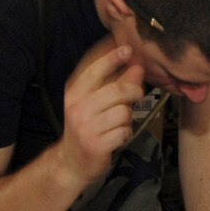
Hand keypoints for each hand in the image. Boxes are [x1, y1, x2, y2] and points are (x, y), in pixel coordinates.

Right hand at [56, 39, 144, 185]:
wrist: (72, 162)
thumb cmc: (87, 126)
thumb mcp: (94, 102)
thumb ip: (114, 83)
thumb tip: (135, 65)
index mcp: (74, 93)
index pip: (93, 70)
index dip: (111, 58)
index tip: (127, 49)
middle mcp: (78, 107)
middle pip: (116, 90)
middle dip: (133, 89)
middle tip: (137, 93)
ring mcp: (87, 127)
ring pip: (123, 111)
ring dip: (128, 116)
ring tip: (120, 121)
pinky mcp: (97, 145)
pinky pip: (124, 130)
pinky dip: (126, 132)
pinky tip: (117, 135)